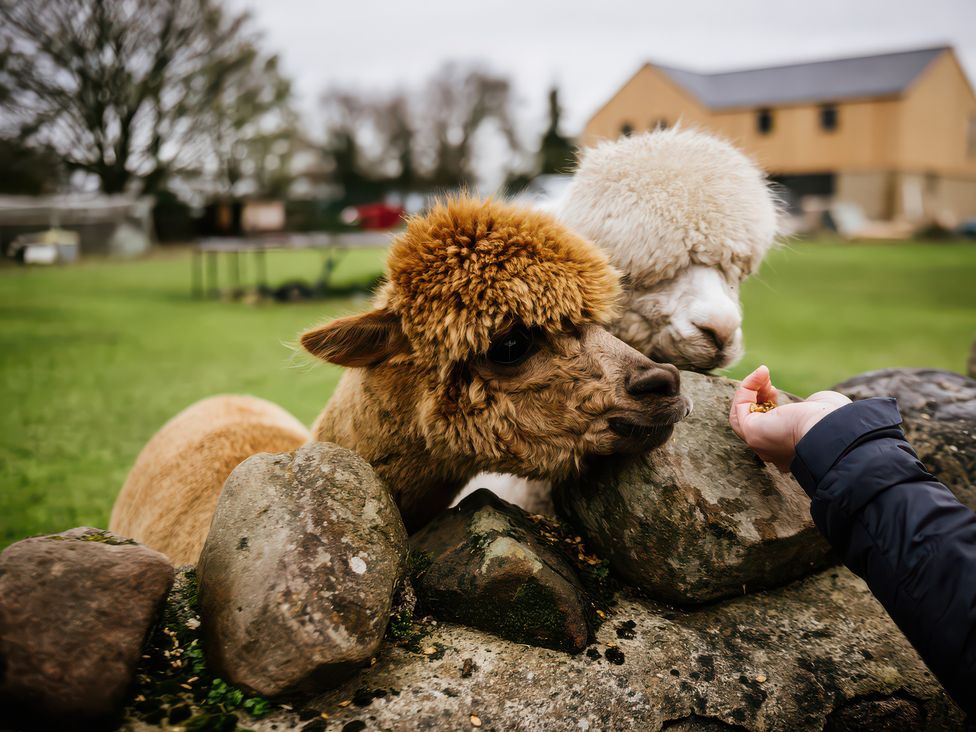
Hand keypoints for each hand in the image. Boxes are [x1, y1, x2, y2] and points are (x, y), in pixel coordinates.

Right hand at [728, 365, 851, 471]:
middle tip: (768, 384)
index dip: (766, 407)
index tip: (775, 392)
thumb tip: (805, 404)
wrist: (831, 431)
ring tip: (762, 373)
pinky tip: (761, 374)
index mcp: (788, 449)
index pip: (766, 428)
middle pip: (750, 420)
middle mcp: (770, 450)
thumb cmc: (833, 421)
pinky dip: (747, 386)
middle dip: (756, 398)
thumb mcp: (819, 411)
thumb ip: (807, 409)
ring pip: (741, 414)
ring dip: (749, 390)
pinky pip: (740, 405)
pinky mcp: (750, 431)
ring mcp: (758, 442)